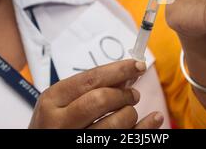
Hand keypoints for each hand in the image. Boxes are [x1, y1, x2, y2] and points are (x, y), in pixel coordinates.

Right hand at [29, 60, 163, 128]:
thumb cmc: (53, 124)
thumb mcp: (61, 102)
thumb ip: (88, 88)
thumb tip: (125, 74)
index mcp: (52, 100)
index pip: (90, 79)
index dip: (118, 70)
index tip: (137, 65)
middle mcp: (59, 122)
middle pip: (101, 100)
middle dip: (123, 94)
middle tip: (133, 93)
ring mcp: (75, 141)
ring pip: (114, 124)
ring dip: (130, 113)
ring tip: (129, 111)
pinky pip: (124, 141)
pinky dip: (144, 129)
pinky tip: (153, 119)